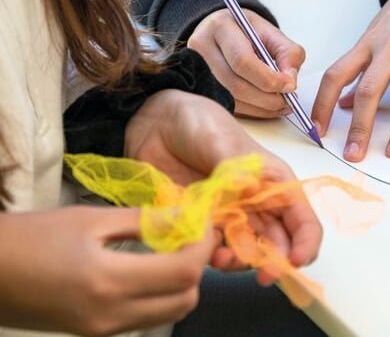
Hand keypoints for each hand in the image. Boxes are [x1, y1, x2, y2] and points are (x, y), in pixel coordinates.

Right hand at [0, 206, 216, 335]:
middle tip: (191, 234)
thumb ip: (143, 221)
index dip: (203, 244)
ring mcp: (105, 330)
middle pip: (186, 298)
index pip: (183, 271)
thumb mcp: (89, 219)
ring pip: (171, 312)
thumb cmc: (32, 237)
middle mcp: (111, 315)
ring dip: (182, 282)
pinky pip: (147, 316)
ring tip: (172, 248)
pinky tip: (151, 266)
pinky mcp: (97, 333)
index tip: (204, 220)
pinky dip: (161, 293)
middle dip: (197, 265)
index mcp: (108, 281)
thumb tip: (185, 217)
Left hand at [125, 90, 321, 284]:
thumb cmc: (199, 122)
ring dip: (239, 263)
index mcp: (274, 183)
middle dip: (273, 263)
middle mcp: (257, 205)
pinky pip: (212, 251)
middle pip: (277, 245)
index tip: (294, 261)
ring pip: (246, 253)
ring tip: (220, 260)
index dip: (305, 244)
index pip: (302, 221)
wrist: (156, 122)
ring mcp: (229, 216)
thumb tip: (247, 187)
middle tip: (261, 275)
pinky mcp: (201, 224)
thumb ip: (232, 168)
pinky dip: (209, 258)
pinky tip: (199, 251)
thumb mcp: (220, 140)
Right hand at [188, 8, 305, 118]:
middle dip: (267, 98)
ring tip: (280, 104)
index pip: (243, 61)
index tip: (289, 86)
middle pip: (235, 84)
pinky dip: (252, 111)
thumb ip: (289, 54)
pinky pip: (228, 106)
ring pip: (231, 99)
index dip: (269, 78)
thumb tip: (289, 82)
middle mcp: (201, 47)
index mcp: (220, 27)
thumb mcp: (272, 34)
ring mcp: (195, 69)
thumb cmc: (248, 32)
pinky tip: (266, 107)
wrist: (225, 31)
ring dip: (261, 107)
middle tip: (287, 101)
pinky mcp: (199, 86)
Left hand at [312, 0, 389, 161]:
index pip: (335, 75)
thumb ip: (359, 68)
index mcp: (366, 44)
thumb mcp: (375, 34)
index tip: (317, 131)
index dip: (322, 104)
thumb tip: (340, 102)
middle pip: (368, 90)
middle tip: (354, 154)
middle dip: (360, 126)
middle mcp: (389, 48)